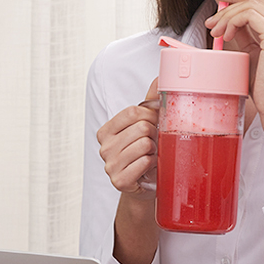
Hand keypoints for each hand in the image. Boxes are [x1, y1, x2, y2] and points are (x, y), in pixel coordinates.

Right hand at [97, 79, 158, 198]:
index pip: (132, 112)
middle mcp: (104, 147)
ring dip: (155, 150)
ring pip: (145, 144)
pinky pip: (145, 162)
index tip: (155, 122)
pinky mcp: (119, 180)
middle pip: (141, 127)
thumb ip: (149, 103)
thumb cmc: (143, 154)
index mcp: (106, 131)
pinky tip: (148, 168)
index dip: (150, 115)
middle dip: (154, 135)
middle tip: (153, 144)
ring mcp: (110, 165)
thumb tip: (160, 78)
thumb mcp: (143, 127)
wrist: (142, 186)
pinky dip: (152, 164)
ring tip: (150, 156)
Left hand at [205, 0, 263, 118]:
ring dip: (227, 15)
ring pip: (250, 5)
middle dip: (228, 4)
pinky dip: (232, 21)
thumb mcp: (251, 55)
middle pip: (255, 0)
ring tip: (215, 32)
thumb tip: (230, 23)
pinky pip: (249, 15)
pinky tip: (226, 36)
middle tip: (210, 20)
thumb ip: (245, 36)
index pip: (260, 3)